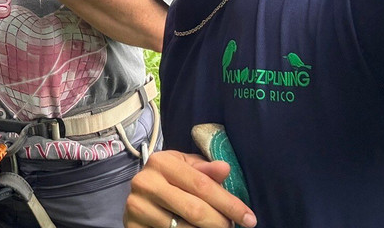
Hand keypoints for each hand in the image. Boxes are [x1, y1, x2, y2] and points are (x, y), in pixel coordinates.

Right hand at [123, 150, 255, 227]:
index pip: (202, 185)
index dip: (229, 204)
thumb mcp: (186, 169)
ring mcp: (137, 206)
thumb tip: (225, 168)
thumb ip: (206, 171)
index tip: (249, 218)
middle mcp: (145, 182)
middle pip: (195, 210)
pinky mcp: (134, 226)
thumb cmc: (171, 180)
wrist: (141, 197)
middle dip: (221, 222)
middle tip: (231, 227)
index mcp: (160, 162)